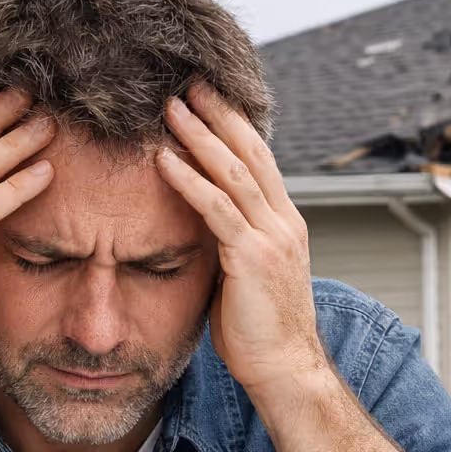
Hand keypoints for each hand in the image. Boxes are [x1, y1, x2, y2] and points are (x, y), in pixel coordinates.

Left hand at [156, 83, 326, 402]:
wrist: (286, 368)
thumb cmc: (261, 331)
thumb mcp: (248, 275)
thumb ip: (234, 243)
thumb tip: (204, 225)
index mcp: (285, 223)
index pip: (260, 159)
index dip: (233, 125)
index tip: (207, 98)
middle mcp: (284, 221)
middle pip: (250, 151)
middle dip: (218, 114)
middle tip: (188, 82)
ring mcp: (272, 237)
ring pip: (234, 171)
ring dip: (199, 135)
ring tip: (170, 106)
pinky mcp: (253, 257)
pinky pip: (217, 208)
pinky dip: (189, 180)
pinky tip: (164, 159)